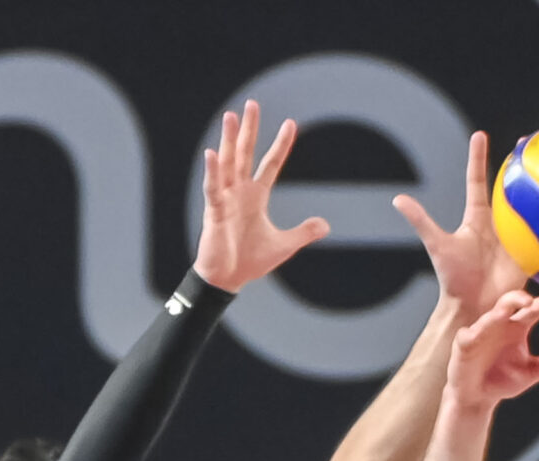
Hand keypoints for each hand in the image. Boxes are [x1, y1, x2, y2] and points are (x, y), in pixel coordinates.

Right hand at [193, 101, 328, 292]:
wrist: (228, 279)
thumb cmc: (250, 260)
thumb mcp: (284, 244)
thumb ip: (304, 232)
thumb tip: (326, 225)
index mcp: (256, 196)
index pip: (271, 164)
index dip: (281, 145)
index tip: (291, 124)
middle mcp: (240, 192)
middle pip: (245, 153)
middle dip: (249, 130)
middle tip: (251, 104)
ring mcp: (226, 199)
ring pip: (227, 163)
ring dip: (229, 140)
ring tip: (230, 116)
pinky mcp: (214, 211)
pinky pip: (213, 188)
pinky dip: (212, 172)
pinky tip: (212, 154)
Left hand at [394, 131, 523, 321]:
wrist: (474, 308)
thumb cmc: (454, 279)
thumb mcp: (438, 246)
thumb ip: (422, 221)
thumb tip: (399, 199)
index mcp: (478, 218)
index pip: (478, 180)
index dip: (478, 158)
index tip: (480, 135)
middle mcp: (499, 224)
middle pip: (511, 188)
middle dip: (520, 164)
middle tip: (529, 140)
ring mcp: (517, 239)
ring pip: (532, 210)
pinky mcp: (531, 256)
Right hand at [448, 292, 538, 410]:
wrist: (478, 397)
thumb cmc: (503, 380)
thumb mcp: (531, 373)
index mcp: (518, 326)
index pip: (532, 310)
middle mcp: (500, 323)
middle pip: (509, 303)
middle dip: (519, 299)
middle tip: (531, 300)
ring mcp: (481, 331)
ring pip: (489, 317)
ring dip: (496, 314)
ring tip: (504, 312)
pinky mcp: (464, 344)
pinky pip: (467, 336)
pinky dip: (471, 334)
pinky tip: (472, 334)